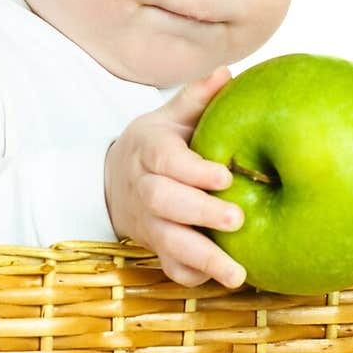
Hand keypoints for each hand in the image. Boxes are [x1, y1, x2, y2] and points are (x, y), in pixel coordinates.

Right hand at [104, 65, 247, 288]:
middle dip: (200, 212)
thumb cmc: (157, 146)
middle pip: (164, 201)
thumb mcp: (170, 118)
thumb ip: (197, 99)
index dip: (192, 170)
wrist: (115, 180)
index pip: (166, 159)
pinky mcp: (153, 246)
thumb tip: (226, 73)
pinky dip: (192, 274)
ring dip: (202, 257)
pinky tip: (220, 279)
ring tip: (237, 274)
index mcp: (149, 150)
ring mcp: (147, 221)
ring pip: (167, 240)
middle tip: (237, 219)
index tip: (224, 176)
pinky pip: (168, 266)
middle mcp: (144, 187)